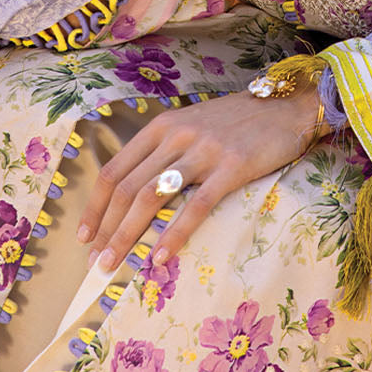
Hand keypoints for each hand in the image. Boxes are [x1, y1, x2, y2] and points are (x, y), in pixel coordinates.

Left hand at [75, 86, 321, 271]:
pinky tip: (160, 257)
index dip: (95, 206)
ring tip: (114, 264)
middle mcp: (176, 135)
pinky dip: (174, 234)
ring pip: (151, 197)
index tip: (84, 236)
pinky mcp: (232, 166)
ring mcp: (203, 150)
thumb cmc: (238, 122)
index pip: (114, 170)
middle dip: (106, 229)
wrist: (286, 107)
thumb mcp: (191, 125)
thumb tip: (134, 193)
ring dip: (127, 236)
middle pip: (127, 188)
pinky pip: (196, 205)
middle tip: (95, 263)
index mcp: (161, 126)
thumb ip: (164, 151)